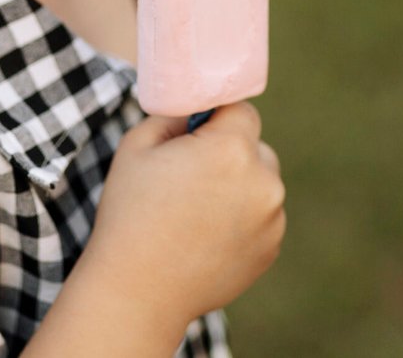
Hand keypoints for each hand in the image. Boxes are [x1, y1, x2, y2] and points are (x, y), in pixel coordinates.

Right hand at [81, 102, 285, 331]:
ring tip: (196, 211)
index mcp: (231, 149)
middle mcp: (263, 181)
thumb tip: (195, 111)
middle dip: (230, 153)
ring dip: (239, 186)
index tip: (196, 133)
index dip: (216, 118)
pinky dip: (243, 219)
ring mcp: (272, 219)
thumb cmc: (130, 214)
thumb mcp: (137, 145)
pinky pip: (262, 217)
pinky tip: (206, 235)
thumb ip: (173, 115)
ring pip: (261, 183)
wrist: (137, 291)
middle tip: (192, 176)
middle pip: (256, 148)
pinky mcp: (271, 248)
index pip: (241, 110)